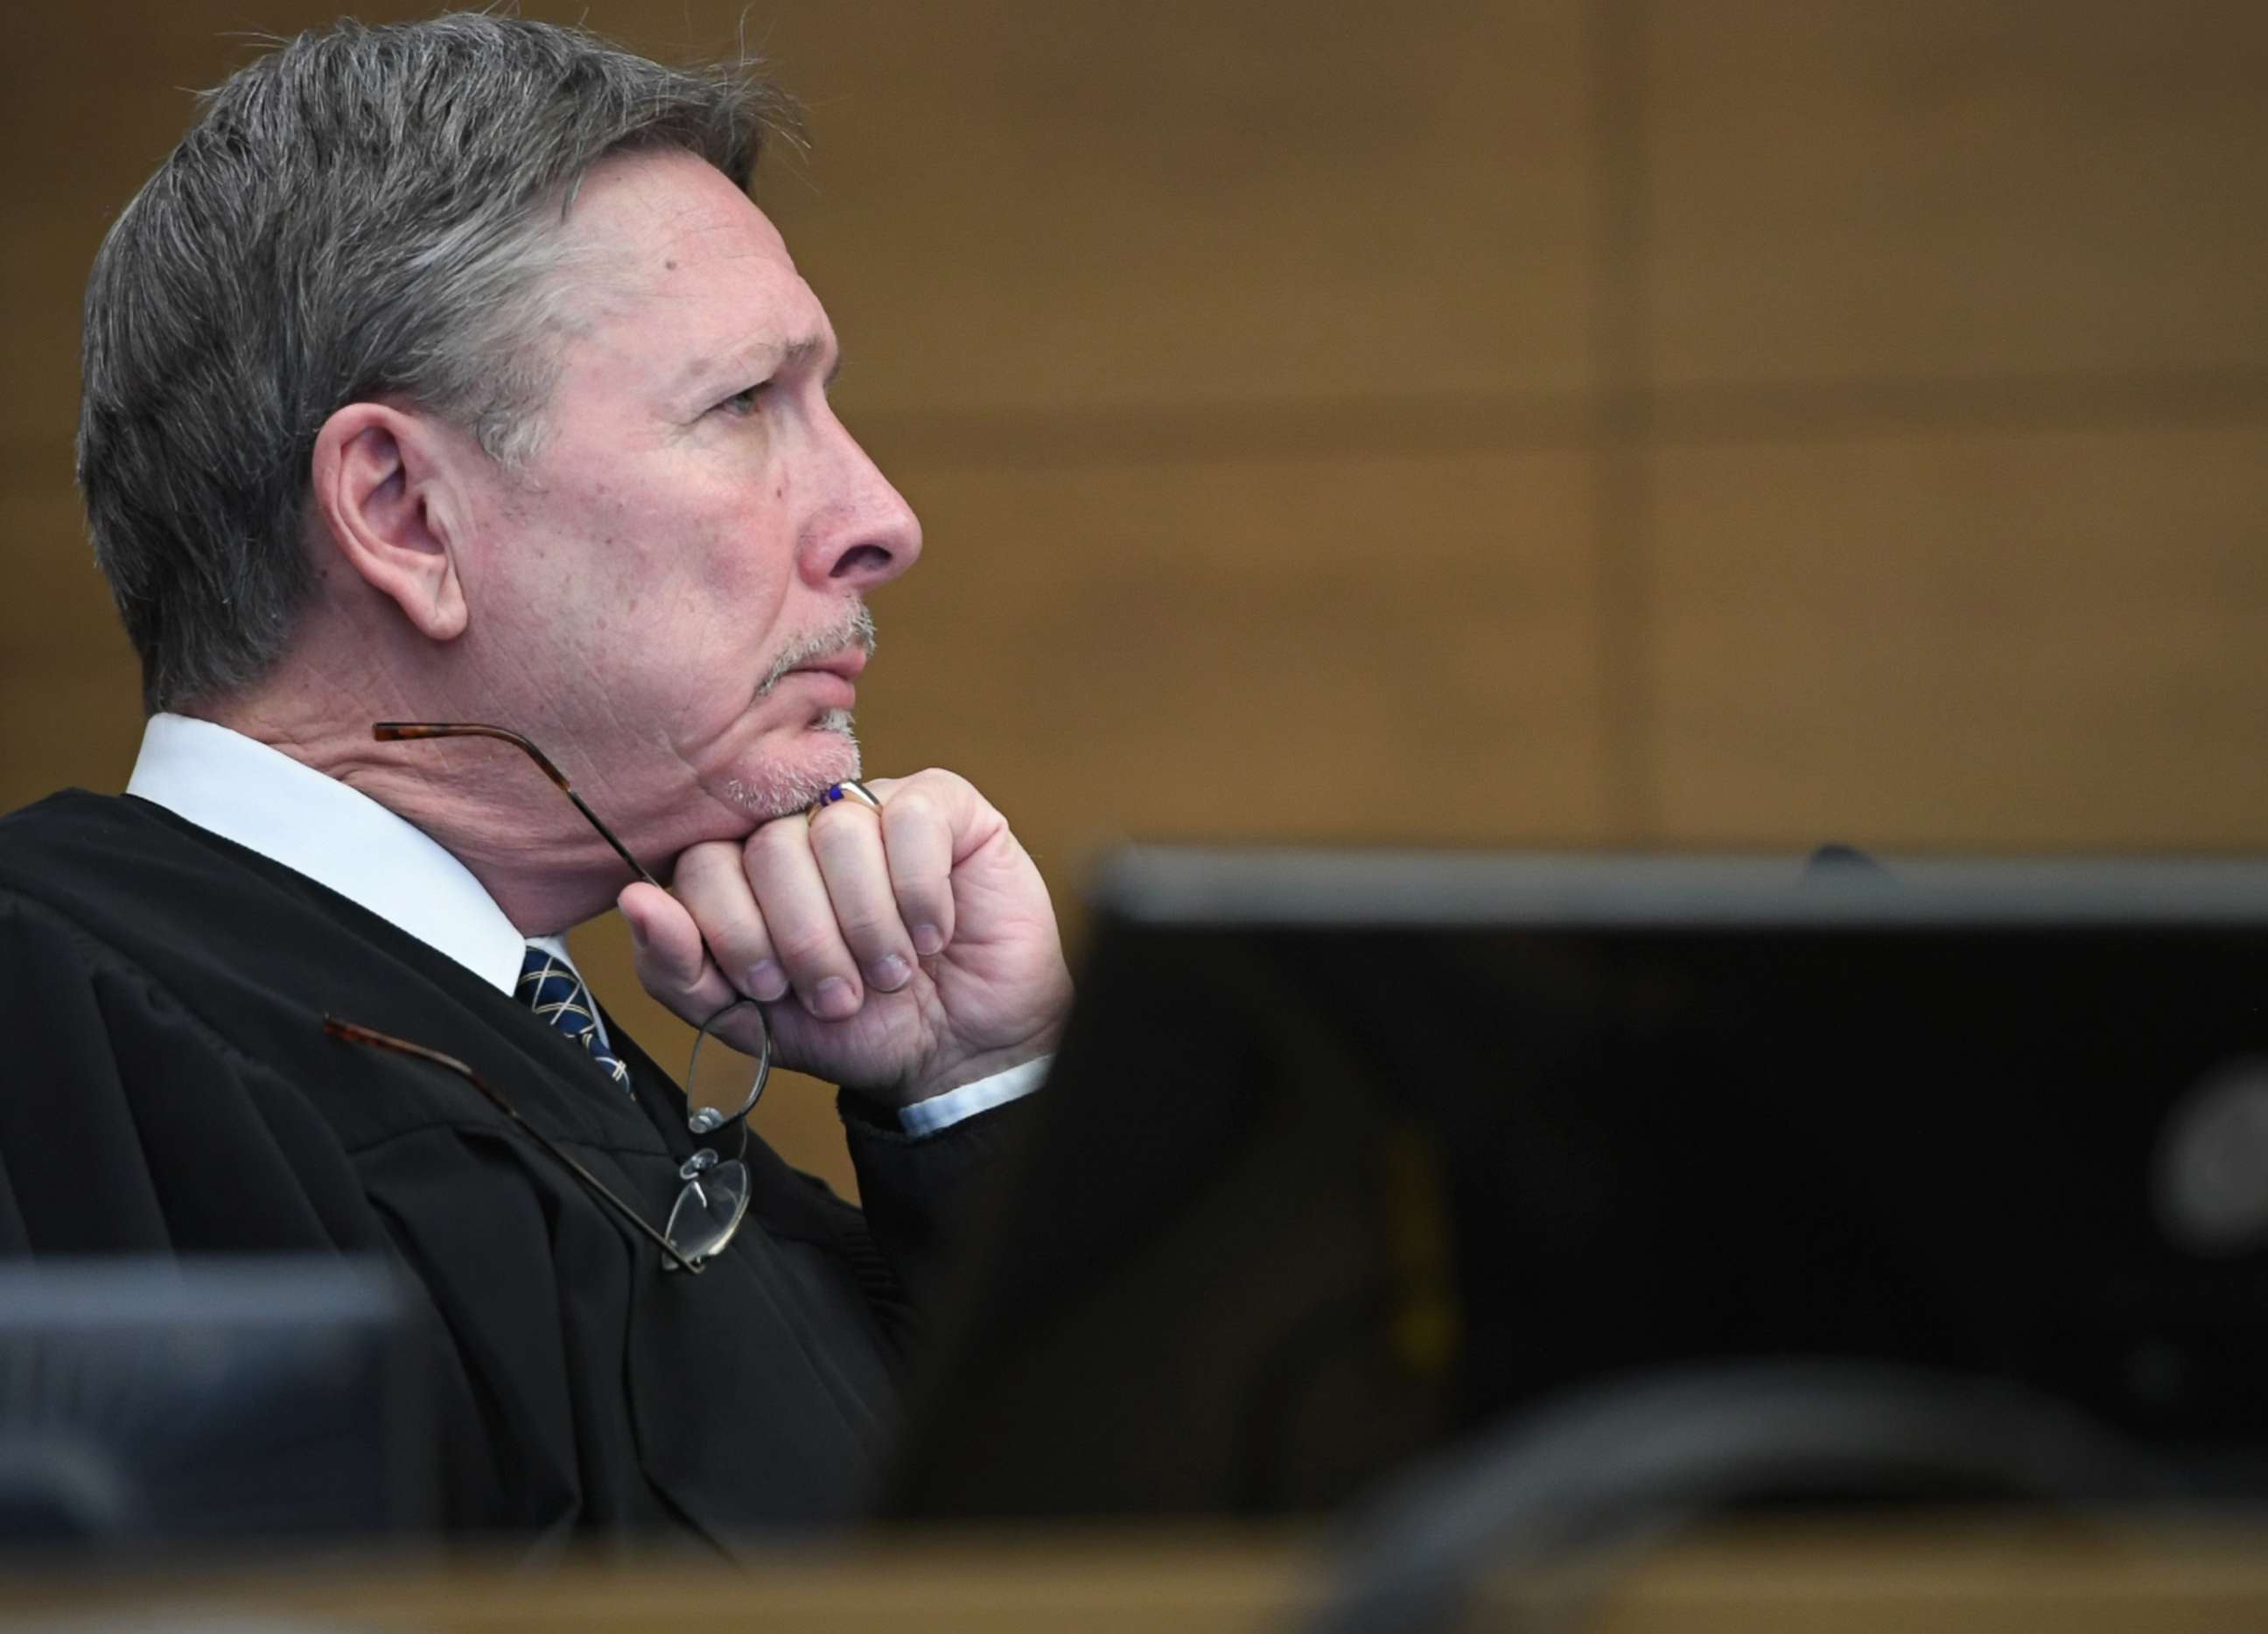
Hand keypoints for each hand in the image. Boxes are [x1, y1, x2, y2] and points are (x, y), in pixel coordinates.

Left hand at [619, 769, 1072, 1109]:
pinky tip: (930, 932)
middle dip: (805, 941)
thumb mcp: (749, 1020)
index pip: (705, 864)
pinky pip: (910, 820)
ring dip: (867, 925)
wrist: (959, 1053)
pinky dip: (919, 894)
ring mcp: (872, 807)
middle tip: (840, 994)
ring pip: (840, 831)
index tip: (770, 989)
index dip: (735, 932)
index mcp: (747, 870)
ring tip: (890, 971)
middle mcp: (803, 827)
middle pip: (771, 849)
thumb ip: (679, 969)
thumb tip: (635, 901)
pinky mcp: (942, 805)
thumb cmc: (857, 1029)